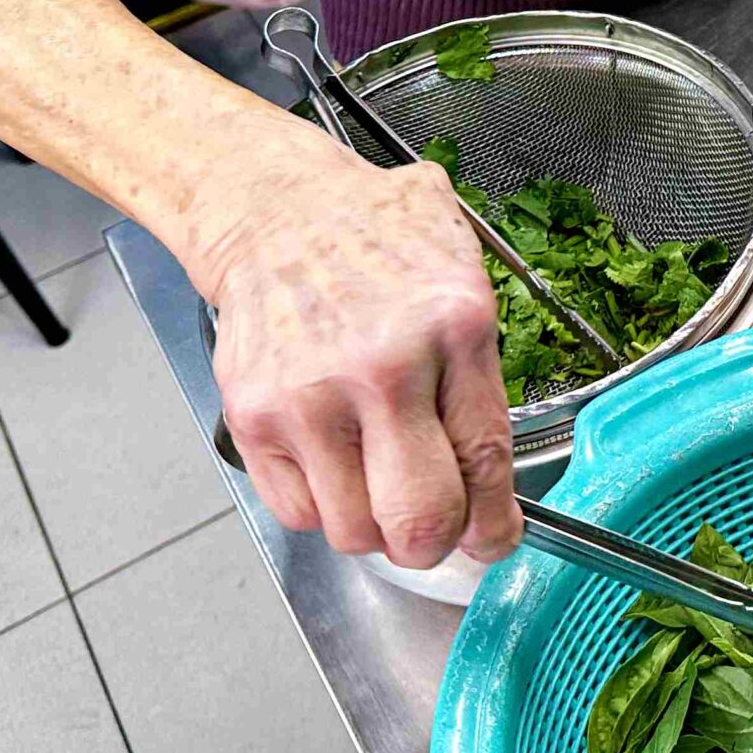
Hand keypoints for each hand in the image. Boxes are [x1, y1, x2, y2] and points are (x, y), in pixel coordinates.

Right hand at [198, 149, 520, 568]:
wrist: (278, 209)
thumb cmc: (378, 238)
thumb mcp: (463, 269)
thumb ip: (486, 367)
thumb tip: (497, 481)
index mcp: (456, 325)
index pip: (485, 458)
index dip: (493, 522)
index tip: (493, 538)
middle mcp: (385, 365)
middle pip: (420, 518)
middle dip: (433, 543)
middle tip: (432, 529)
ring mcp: (313, 396)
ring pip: (355, 530)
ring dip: (372, 525)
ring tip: (375, 481)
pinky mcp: (254, 416)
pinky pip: (298, 513)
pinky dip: (320, 505)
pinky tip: (331, 460)